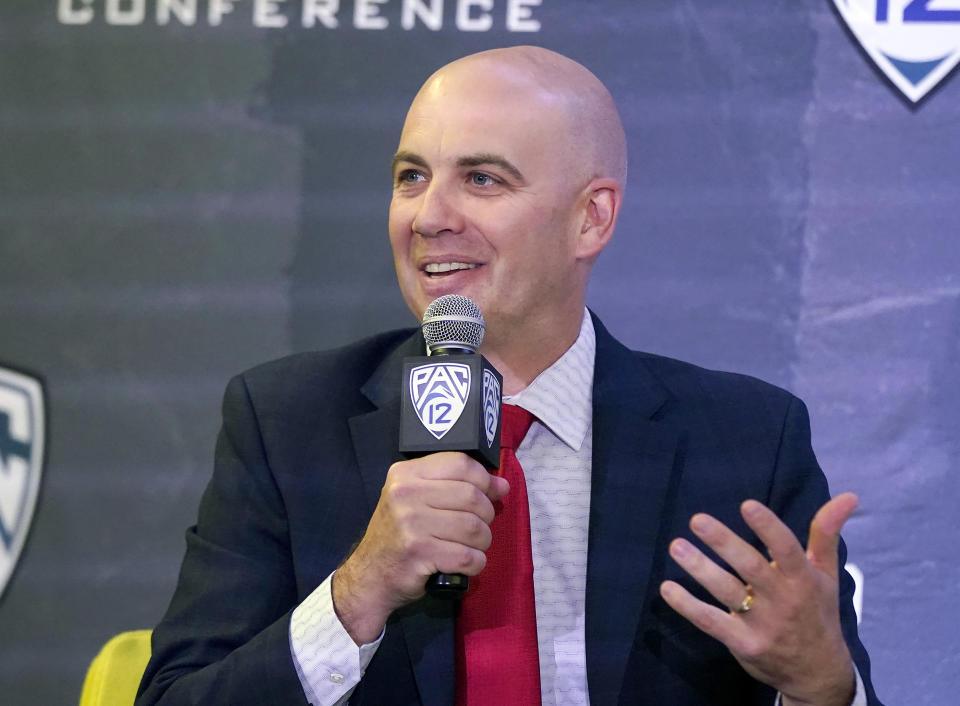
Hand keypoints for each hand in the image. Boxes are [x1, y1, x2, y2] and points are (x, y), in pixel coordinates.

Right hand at [332, 452, 508, 643]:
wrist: (370, 576)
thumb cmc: (400, 535)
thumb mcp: (418, 500)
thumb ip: (456, 486)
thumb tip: (502, 485)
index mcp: (406, 473)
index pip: (461, 463)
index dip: (485, 479)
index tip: (492, 493)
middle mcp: (406, 493)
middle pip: (472, 496)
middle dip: (486, 515)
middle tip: (478, 527)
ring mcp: (411, 523)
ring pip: (474, 527)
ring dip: (482, 542)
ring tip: (470, 546)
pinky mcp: (419, 553)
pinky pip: (468, 556)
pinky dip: (475, 563)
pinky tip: (465, 563)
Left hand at [659, 493, 858, 705]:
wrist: (819, 675)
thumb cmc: (818, 613)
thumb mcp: (826, 574)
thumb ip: (826, 533)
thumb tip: (848, 496)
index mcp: (803, 579)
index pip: (786, 549)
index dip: (768, 527)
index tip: (746, 505)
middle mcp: (782, 600)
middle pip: (750, 567)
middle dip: (724, 542)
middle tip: (697, 520)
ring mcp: (762, 624)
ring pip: (727, 591)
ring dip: (699, 568)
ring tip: (677, 546)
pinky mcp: (743, 643)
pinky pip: (711, 622)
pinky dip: (688, 606)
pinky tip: (667, 588)